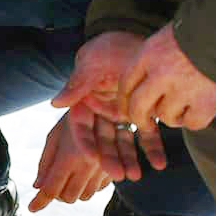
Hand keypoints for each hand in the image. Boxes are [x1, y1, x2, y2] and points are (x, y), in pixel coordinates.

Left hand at [28, 111, 113, 211]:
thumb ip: (45, 162)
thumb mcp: (54, 136)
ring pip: (84, 196)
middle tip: (53, 185)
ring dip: (74, 192)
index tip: (32, 208)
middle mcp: (87, 166)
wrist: (106, 108)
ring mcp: (103, 169)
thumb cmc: (74, 119)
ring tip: (69, 178)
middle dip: (58, 195)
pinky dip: (89, 187)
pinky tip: (84, 173)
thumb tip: (38, 185)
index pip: (52, 188)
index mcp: (69, 157)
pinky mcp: (114, 169)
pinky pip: (98, 189)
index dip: (40, 201)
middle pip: (68, 197)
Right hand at [51, 31, 163, 181]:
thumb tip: (56, 103)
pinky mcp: (143, 114)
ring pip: (124, 141)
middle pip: (102, 140)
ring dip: (130, 159)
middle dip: (110, 159)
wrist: (137, 39)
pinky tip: (159, 163)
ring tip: (138, 175)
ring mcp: (121, 115)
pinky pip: (147, 133)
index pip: (80, 128)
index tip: (92, 158)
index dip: (85, 144)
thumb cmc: (109, 47)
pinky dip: (152, 148)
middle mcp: (100, 112)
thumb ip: (78, 83)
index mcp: (84, 102)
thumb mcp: (93, 62)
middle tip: (119, 175)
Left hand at [124, 24, 215, 132]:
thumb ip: (157, 58)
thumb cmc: (205, 30)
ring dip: (172, 116)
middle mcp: (161, 74)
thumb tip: (147, 82)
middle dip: (139, 119)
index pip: (126, 83)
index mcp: (150, 54)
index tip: (125, 109)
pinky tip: (199, 109)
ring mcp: (183, 90)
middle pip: (138, 107)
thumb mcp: (171, 35)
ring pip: (165, 117)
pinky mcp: (206, 103)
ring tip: (183, 107)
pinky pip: (191, 123)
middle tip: (144, 125)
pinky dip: (194, 120)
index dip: (124, 100)